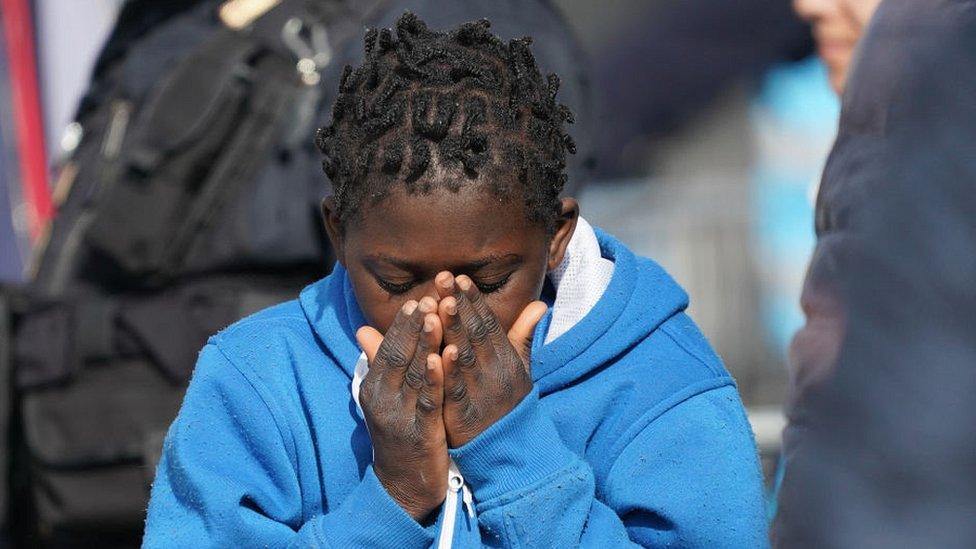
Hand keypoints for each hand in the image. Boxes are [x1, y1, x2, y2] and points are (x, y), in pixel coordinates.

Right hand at [356, 297, 448, 520]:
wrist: (403, 487)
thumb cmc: (399, 435)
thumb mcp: (385, 397)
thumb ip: (379, 362)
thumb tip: (363, 329)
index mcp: (374, 387)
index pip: (387, 347)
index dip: (403, 323)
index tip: (418, 298)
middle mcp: (382, 398)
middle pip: (399, 354)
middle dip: (415, 324)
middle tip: (431, 295)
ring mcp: (399, 416)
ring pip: (414, 373)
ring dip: (425, 342)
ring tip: (437, 315)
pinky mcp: (419, 432)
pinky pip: (427, 400)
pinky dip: (434, 377)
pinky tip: (444, 357)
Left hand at [434, 272, 547, 447]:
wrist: (511, 450)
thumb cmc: (509, 403)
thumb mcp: (521, 369)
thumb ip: (523, 336)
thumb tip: (540, 304)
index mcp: (506, 359)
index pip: (488, 324)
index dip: (474, 300)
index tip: (459, 277)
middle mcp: (495, 372)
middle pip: (475, 334)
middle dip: (459, 304)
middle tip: (443, 278)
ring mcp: (481, 393)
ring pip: (465, 357)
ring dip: (453, 329)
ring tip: (441, 303)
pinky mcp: (465, 416)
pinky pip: (457, 391)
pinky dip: (449, 372)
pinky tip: (440, 353)